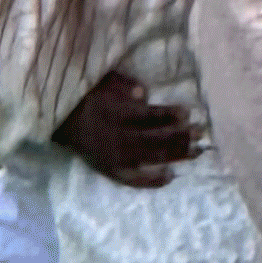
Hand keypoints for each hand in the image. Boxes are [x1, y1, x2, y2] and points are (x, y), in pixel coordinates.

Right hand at [55, 69, 200, 186]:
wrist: (60, 121)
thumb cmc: (86, 96)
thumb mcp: (101, 82)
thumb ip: (123, 86)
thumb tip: (144, 92)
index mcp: (116, 114)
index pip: (148, 116)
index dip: (169, 115)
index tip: (188, 113)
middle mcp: (118, 138)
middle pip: (155, 139)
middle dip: (180, 136)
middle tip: (201, 133)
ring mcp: (115, 157)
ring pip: (150, 158)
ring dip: (175, 155)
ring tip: (197, 152)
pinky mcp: (111, 170)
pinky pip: (133, 180)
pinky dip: (152, 180)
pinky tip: (170, 177)